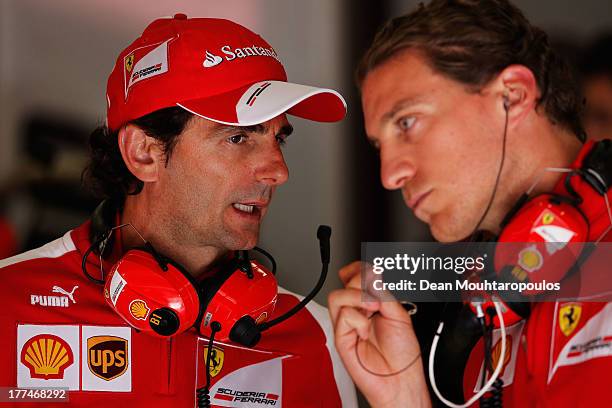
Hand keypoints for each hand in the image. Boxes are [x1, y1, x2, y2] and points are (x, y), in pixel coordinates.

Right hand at [328, 261, 430, 407]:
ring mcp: (347, 324)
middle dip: (361, 283)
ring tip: (372, 310)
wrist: (400, 380)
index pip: (356, 278)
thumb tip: (372, 275)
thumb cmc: (403, 355)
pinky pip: (342, 315)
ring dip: (357, 298)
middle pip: (346, 283)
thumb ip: (383, 293)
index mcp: (371, 304)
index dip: (359, 269)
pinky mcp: (341, 337)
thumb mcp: (398, 314)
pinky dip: (357, 319)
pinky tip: (366, 331)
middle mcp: (357, 312)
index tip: (370, 269)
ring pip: (337, 296)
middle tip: (377, 297)